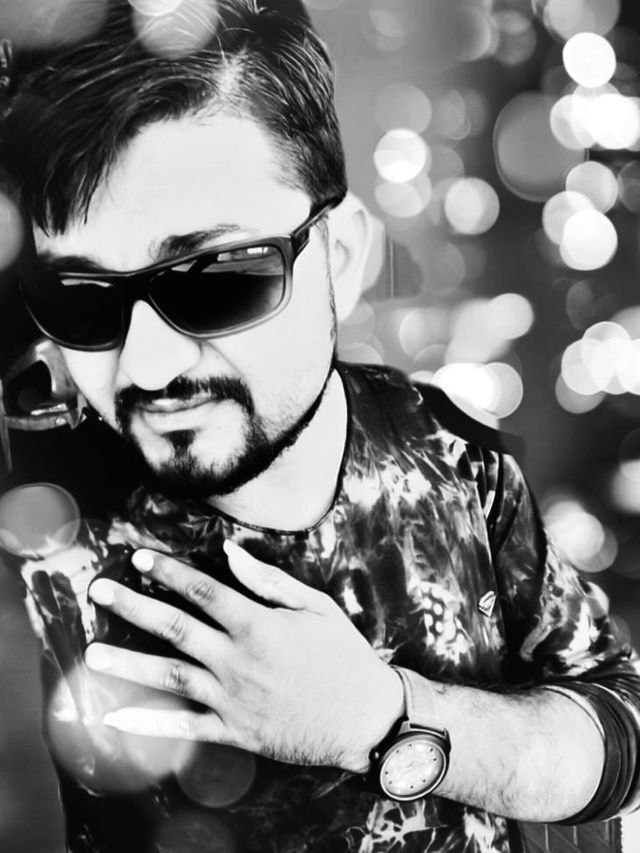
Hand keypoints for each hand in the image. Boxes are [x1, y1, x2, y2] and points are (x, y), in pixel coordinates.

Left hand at [85, 541, 403, 772]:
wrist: (363, 719)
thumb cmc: (343, 655)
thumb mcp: (315, 606)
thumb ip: (269, 580)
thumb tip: (230, 552)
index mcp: (257, 625)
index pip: (203, 591)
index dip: (169, 572)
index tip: (139, 558)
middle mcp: (236, 660)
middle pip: (175, 628)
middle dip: (133, 606)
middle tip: (99, 590)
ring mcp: (231, 698)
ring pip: (168, 677)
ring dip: (127, 663)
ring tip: (91, 653)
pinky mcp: (232, 730)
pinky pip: (183, 728)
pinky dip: (149, 724)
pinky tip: (116, 716)